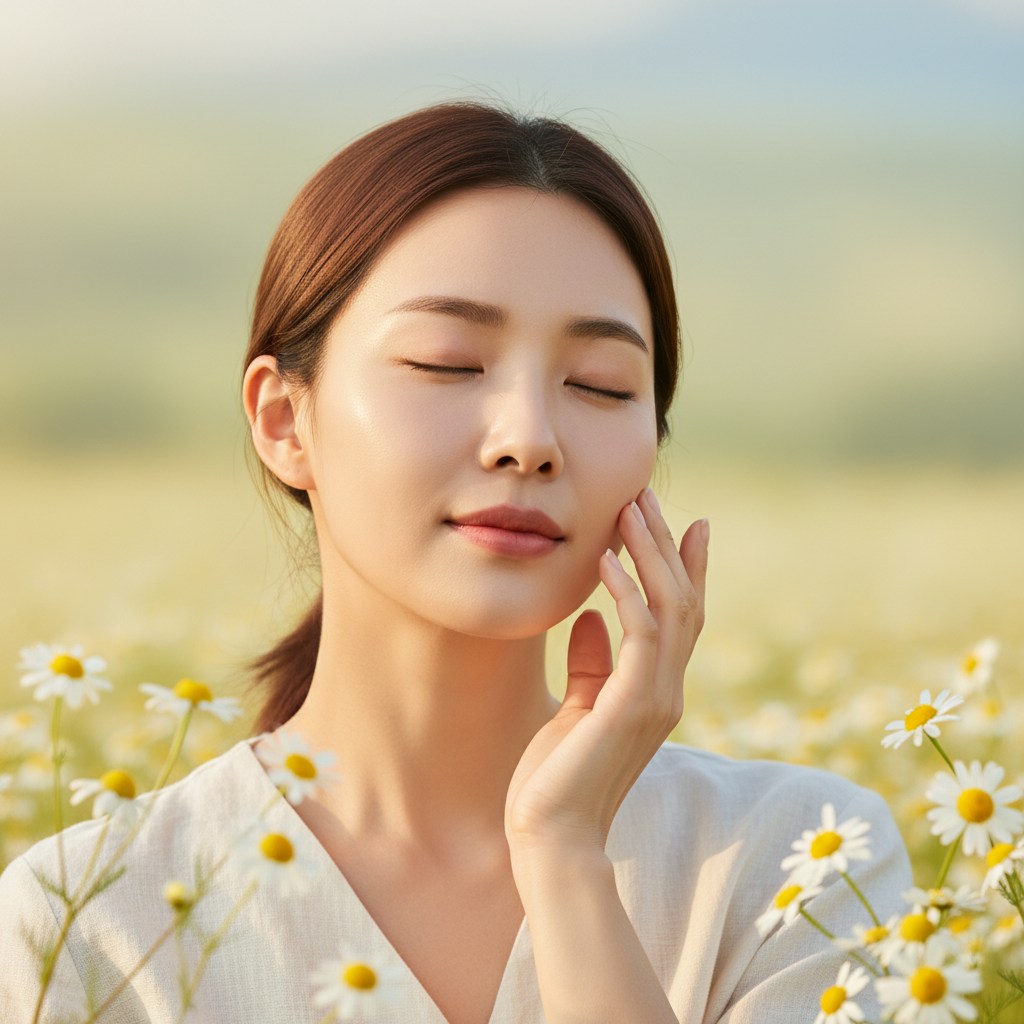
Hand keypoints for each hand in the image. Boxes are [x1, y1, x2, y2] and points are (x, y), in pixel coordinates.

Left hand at [505, 487, 707, 856]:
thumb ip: (592, 665)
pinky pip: (640, 634)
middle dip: (666, 545)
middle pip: (683, 601)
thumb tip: (591, 617)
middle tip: (648, 496)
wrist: (550, 837)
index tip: (690, 521)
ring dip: (651, 555)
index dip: (689, 567)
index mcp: (656, 690)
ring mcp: (655, 699)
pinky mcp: (630, 705)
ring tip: (629, 509)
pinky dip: (628, 591)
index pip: (682, 616)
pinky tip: (605, 559)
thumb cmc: (557, 777)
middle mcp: (667, 690)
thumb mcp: (576, 707)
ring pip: (670, 608)